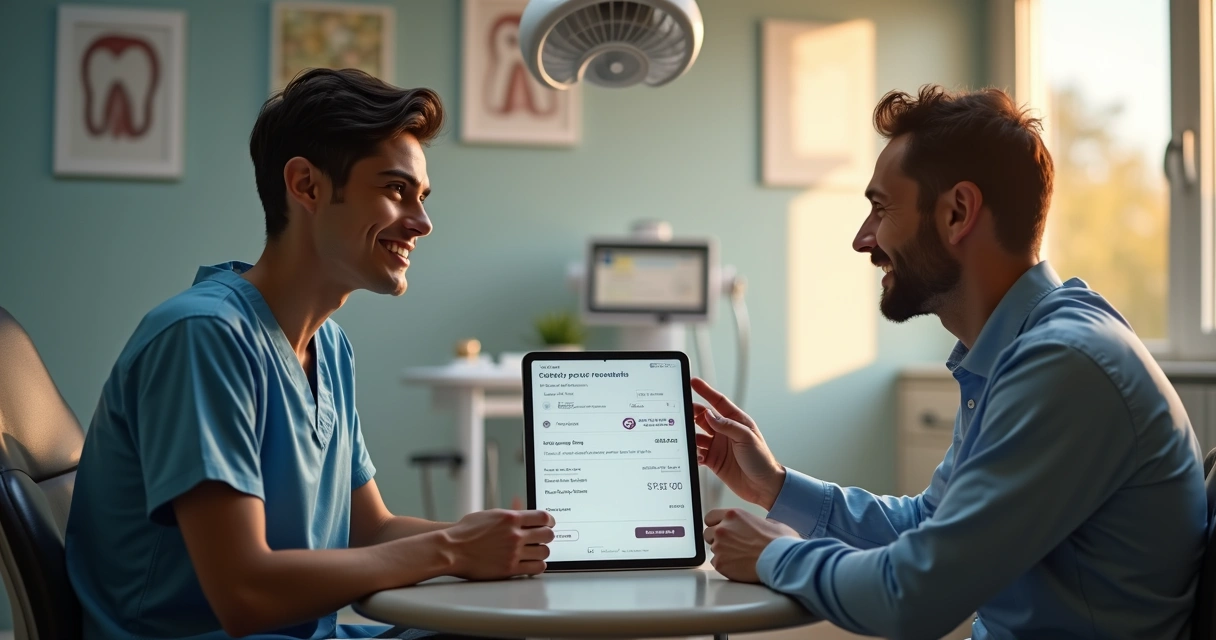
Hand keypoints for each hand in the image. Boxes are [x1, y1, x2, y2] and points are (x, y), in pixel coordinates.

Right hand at [441, 509, 554, 579]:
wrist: (451, 549)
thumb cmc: (465, 532)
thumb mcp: (489, 515)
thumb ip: (509, 515)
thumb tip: (522, 514)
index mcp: (510, 518)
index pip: (543, 517)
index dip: (549, 520)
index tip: (549, 523)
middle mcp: (515, 535)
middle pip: (547, 535)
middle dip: (547, 536)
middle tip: (544, 538)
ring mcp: (513, 552)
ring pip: (544, 552)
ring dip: (542, 551)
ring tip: (536, 551)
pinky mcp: (510, 568)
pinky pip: (536, 568)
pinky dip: (538, 565)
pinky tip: (533, 563)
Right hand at [692, 378, 785, 509]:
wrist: (764, 487)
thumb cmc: (761, 460)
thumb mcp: (746, 438)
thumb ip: (727, 426)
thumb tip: (709, 415)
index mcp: (736, 421)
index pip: (717, 402)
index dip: (705, 391)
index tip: (692, 382)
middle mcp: (725, 432)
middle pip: (703, 417)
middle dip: (691, 413)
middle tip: (680, 411)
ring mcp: (718, 446)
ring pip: (696, 435)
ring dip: (690, 436)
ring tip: (685, 438)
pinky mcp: (713, 460)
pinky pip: (697, 453)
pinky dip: (693, 453)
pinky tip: (695, 456)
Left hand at [704, 508, 799, 583]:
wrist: (781, 561)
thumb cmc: (780, 542)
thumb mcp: (769, 522)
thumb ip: (753, 522)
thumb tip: (755, 526)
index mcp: (733, 515)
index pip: (710, 516)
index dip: (715, 524)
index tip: (720, 528)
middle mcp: (722, 529)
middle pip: (708, 533)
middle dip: (717, 538)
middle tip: (732, 545)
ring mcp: (719, 546)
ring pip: (713, 549)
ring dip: (723, 552)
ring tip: (740, 557)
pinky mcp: (720, 563)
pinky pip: (716, 563)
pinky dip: (725, 565)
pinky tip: (739, 565)